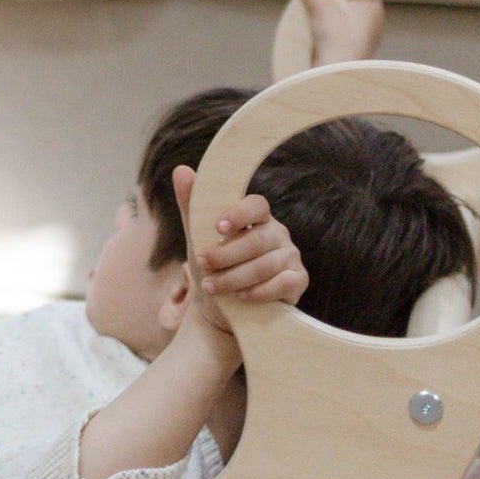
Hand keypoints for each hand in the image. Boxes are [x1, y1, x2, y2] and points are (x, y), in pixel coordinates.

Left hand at [172, 167, 308, 331]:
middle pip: (256, 240)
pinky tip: (241, 297)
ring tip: (211, 286)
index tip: (218, 227)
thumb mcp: (198, 238)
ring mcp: (290, 257)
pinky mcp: (298, 281)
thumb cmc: (214, 266)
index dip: (240, 214)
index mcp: (256, 218)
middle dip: (225, 254)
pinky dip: (259, 292)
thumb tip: (181, 170)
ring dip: (234, 278)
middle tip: (202, 263)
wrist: (224, 308)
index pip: (257, 205)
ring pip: (266, 265)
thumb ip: (192, 207)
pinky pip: (283, 283)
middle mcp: (277, 234)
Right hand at [292, 0, 384, 66]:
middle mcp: (374, 18)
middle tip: (308, 1)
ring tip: (311, 21)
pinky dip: (327, 29)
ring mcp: (367, 34)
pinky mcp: (356, 48)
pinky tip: (316, 36)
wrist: (338, 80)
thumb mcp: (319, 8)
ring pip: (341, 14)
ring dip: (324, 13)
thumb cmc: (334, 43)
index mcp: (373, 3)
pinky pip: (340, 29)